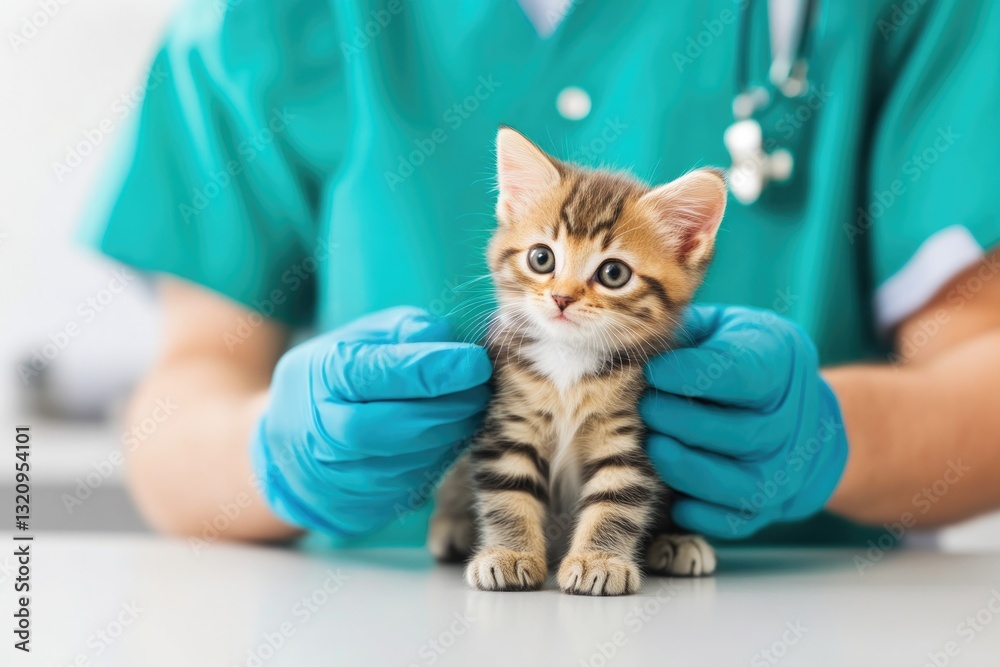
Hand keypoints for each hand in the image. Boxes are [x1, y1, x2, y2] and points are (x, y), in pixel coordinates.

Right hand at [250, 307, 491, 536]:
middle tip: (482, 391)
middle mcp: (323, 431)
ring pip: (410, 460)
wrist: (285, 451)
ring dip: (452, 435)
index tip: (476, 361)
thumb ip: (402, 331)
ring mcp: (338, 475)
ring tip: (472, 410)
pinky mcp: (360, 507)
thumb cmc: (331, 381)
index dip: (435, 369)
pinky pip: (412, 484)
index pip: (381, 374)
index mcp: (323, 377)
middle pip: (396, 425)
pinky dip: (439, 458)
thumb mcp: (355, 340)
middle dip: (450, 408)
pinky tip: (451, 436)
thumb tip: (449, 338)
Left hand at [640, 305, 847, 538]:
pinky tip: (666, 489)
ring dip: (687, 469)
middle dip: (683, 423)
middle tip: (644, 409)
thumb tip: (630, 337)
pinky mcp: (768, 507)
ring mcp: (785, 470)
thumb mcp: (721, 328)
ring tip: (652, 447)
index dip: (694, 375)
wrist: (797, 412)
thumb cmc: (739, 358)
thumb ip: (684, 332)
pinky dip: (697, 512)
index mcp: (781, 362)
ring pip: (739, 483)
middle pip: (741, 433)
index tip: (654, 371)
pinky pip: (733, 521)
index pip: (744, 373)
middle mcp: (792, 420)